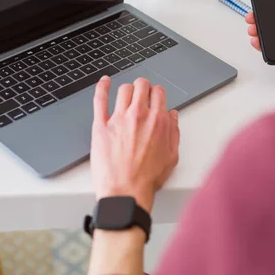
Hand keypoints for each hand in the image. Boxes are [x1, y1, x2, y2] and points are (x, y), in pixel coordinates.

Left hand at [91, 76, 179, 212]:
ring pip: (124, 90)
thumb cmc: (147, 179)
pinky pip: (100, 99)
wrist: (126, 192)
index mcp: (158, 121)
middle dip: (143, 87)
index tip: (154, 98)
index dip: (157, 93)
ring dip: (127, 90)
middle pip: (141, 85)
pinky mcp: (101, 126)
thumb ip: (174, 132)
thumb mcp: (172, 157)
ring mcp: (118, 119)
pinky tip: (104, 82)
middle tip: (141, 95)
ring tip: (126, 96)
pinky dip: (102, 87)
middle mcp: (139, 115)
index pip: (159, 92)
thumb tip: (173, 117)